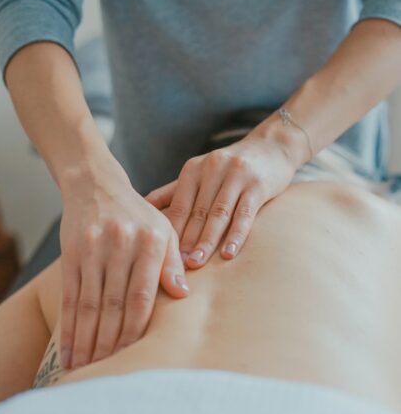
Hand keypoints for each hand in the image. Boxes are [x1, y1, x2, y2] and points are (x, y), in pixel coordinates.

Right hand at [59, 151, 188, 369]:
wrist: (97, 185)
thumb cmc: (138, 214)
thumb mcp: (164, 229)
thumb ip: (172, 262)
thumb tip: (183, 295)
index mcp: (150, 241)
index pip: (143, 296)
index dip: (136, 330)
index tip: (134, 357)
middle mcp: (121, 245)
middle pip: (114, 305)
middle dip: (110, 343)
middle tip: (108, 373)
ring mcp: (93, 249)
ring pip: (90, 305)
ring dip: (87, 341)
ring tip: (86, 370)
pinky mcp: (71, 253)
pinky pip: (70, 296)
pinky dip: (68, 326)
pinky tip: (68, 349)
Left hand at [145, 121, 301, 268]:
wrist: (271, 146)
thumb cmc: (230, 167)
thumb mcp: (200, 173)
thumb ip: (173, 191)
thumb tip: (142, 208)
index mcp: (193, 169)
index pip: (178, 206)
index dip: (170, 232)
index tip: (161, 257)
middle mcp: (212, 169)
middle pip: (196, 212)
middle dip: (186, 241)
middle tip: (175, 267)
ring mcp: (236, 175)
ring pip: (218, 214)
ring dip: (207, 241)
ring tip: (196, 263)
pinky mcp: (258, 184)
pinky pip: (245, 213)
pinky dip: (236, 235)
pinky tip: (228, 254)